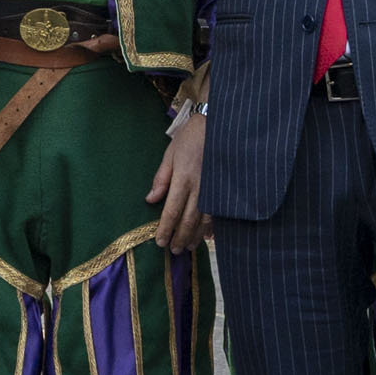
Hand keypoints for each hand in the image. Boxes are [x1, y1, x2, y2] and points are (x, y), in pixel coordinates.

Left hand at [148, 107, 211, 253]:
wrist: (219, 123)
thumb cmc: (192, 136)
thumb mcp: (171, 153)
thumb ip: (161, 178)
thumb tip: (151, 200)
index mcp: (183, 178)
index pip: (171, 211)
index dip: (166, 229)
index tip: (160, 242)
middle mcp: (200, 187)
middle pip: (189, 220)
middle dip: (180, 237)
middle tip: (174, 251)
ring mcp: (214, 189)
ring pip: (205, 219)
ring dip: (196, 235)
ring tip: (189, 247)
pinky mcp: (224, 188)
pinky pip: (219, 212)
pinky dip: (213, 226)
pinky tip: (208, 235)